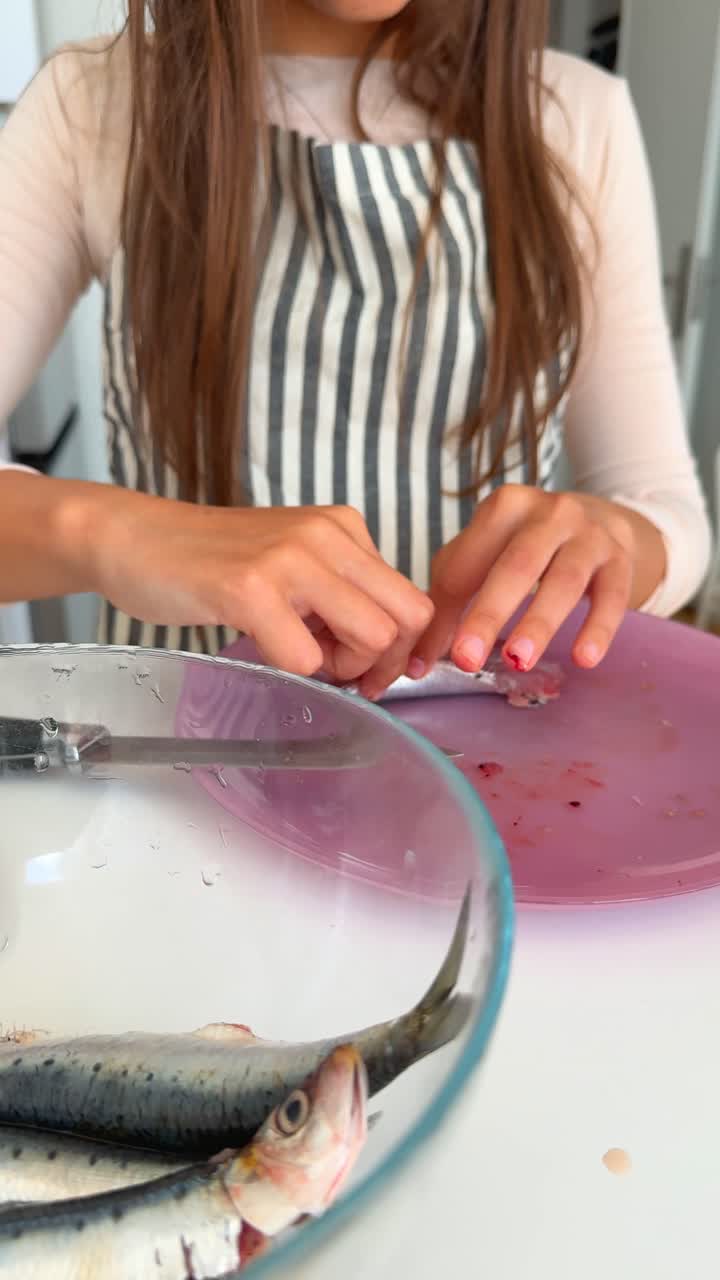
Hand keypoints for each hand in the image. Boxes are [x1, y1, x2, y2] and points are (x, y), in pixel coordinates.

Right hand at [83, 490, 433, 679]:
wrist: (134, 537)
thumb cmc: (210, 561)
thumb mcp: (291, 562)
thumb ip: (338, 593)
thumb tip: (383, 650)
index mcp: (343, 528)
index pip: (414, 600)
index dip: (398, 649)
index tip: (367, 669)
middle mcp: (326, 535)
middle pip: (406, 620)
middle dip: (381, 665)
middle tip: (340, 674)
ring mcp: (289, 559)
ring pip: (372, 636)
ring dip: (341, 668)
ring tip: (298, 656)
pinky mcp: (250, 589)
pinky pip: (305, 657)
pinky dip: (291, 669)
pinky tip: (260, 646)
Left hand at [416, 487, 639, 676]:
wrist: (603, 519)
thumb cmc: (530, 546)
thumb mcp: (487, 557)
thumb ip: (449, 604)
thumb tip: (412, 663)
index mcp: (505, 508)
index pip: (468, 562)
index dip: (446, 610)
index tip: (429, 657)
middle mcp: (550, 513)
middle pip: (516, 565)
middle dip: (488, 613)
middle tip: (467, 659)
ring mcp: (590, 534)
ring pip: (564, 580)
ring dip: (539, 622)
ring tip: (517, 661)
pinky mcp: (621, 559)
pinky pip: (613, 595)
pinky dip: (599, 627)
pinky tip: (584, 659)